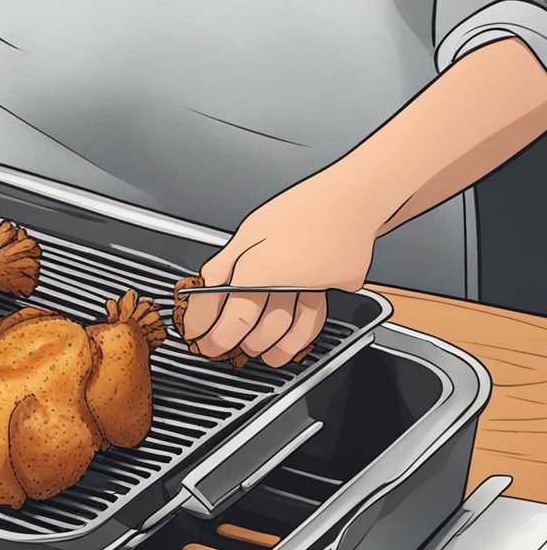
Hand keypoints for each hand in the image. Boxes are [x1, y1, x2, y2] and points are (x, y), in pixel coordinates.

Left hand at [180, 174, 379, 367]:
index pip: (226, 317)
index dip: (206, 331)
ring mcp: (312, 291)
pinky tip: (282, 347)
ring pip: (282, 335)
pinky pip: (310, 324)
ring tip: (249, 351)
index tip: (197, 336)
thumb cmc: (300, 209)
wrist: (352, 198)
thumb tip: (206, 287)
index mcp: (257, 268)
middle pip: (250, 331)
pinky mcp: (334, 292)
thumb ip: (226, 263)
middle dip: (227, 344)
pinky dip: (294, 342)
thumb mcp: (250, 231)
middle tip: (215, 346)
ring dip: (261, 349)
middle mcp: (284, 284)